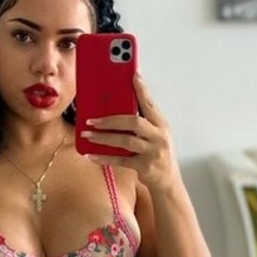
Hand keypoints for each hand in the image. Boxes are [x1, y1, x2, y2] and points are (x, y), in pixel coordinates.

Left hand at [80, 70, 178, 190]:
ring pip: (126, 140)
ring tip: (87, 135)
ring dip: (104, 137)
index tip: (133, 75)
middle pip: (134, 122)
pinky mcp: (146, 166)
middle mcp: (159, 136)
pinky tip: (91, 155)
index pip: (150, 103)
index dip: (141, 89)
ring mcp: (153, 152)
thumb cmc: (157, 153)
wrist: (168, 181)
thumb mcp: (154, 134)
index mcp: (161, 124)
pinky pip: (121, 160)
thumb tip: (116, 106)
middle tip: (91, 120)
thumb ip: (141, 121)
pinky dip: (104, 157)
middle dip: (110, 119)